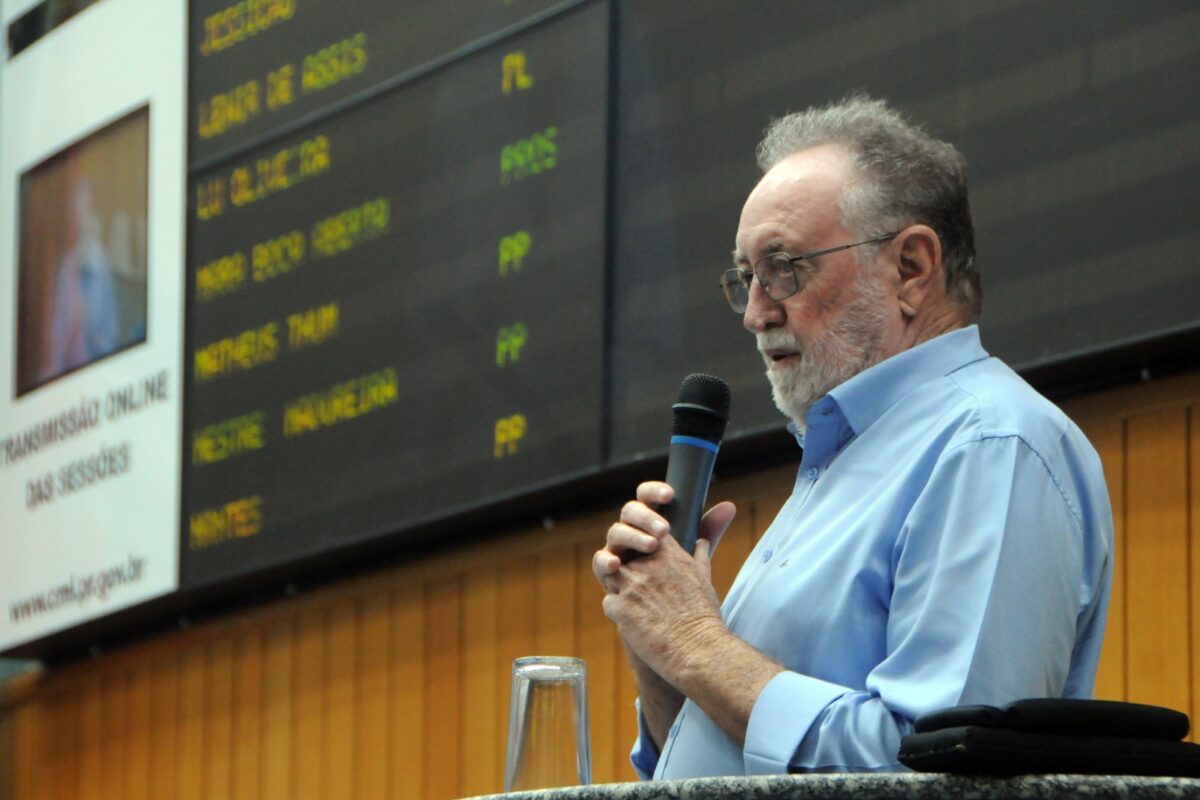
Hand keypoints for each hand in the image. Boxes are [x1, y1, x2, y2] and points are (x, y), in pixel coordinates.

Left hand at [592, 481, 736, 677]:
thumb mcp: (704, 578)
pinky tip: (637, 625)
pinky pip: (609, 603)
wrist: (698, 650)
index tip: (647, 562)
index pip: (644, 537)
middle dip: (629, 574)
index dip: (642, 549)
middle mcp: (647, 564)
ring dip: (621, 591)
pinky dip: (619, 614)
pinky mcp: (619, 607)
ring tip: (640, 608)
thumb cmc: (704, 617)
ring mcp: (630, 584)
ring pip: (611, 578)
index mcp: (668, 554)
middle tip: (643, 593)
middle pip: (624, 557)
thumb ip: (698, 556)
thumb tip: (702, 541)